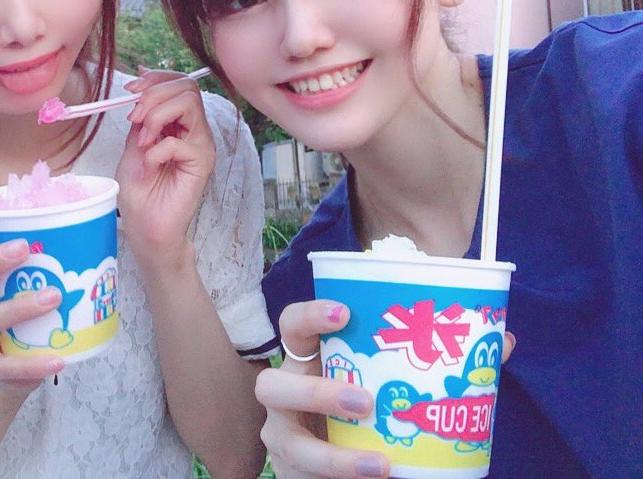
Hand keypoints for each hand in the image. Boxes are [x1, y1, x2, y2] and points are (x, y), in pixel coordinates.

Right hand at [0, 220, 65, 401]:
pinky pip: (7, 367)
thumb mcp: (15, 292)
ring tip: (55, 296)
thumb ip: (32, 267)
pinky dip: (34, 364)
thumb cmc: (15, 322)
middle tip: (23, 248)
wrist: (3, 377)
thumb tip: (83, 232)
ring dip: (20, 306)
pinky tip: (59, 359)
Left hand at [115, 68, 215, 268]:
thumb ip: (142, 114)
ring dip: (156, 116)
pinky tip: (148, 166)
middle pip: (187, 87)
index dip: (156, 79)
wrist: (144, 225)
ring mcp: (202, 146)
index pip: (180, 83)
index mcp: (181, 122)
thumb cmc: (140, 189)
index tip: (130, 90)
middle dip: (154, 95)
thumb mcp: (134, 142)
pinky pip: (179, 142)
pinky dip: (155, 150)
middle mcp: (196, 130)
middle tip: (134, 119)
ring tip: (142, 142)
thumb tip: (141, 78)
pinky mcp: (202, 164)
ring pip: (188, 104)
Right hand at [258, 301, 516, 477]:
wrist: (353, 464)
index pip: (293, 325)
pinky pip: (304, 478)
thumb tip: (501, 339)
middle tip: (366, 401)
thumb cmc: (373, 410)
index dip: (311, 314)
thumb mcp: (396, 385)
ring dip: (331, 454)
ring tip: (378, 464)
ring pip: (284, 440)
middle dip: (316, 392)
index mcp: (311, 359)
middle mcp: (286, 394)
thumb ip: (442, 364)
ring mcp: (282, 436)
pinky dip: (341, 477)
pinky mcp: (290, 473)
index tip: (346, 312)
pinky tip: (375, 478)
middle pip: (273, 383)